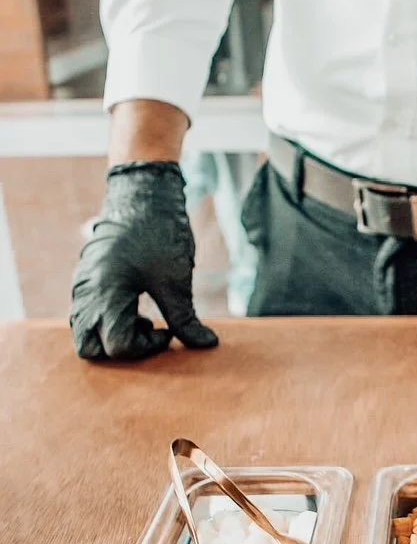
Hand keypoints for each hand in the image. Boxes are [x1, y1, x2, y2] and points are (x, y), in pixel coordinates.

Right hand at [71, 162, 218, 360]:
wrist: (144, 194)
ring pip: (84, 333)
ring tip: (143, 320)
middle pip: (90, 349)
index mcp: (105, 295)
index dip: (146, 348)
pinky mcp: (86, 280)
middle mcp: (85, 294)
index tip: (168, 331)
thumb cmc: (159, 233)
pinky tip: (134, 307)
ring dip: (113, 336)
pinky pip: (86, 315)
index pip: (115, 347)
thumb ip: (186, 319)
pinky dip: (107, 322)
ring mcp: (82, 287)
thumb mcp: (177, 280)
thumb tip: (208, 345)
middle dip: (123, 350)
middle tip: (151, 331)